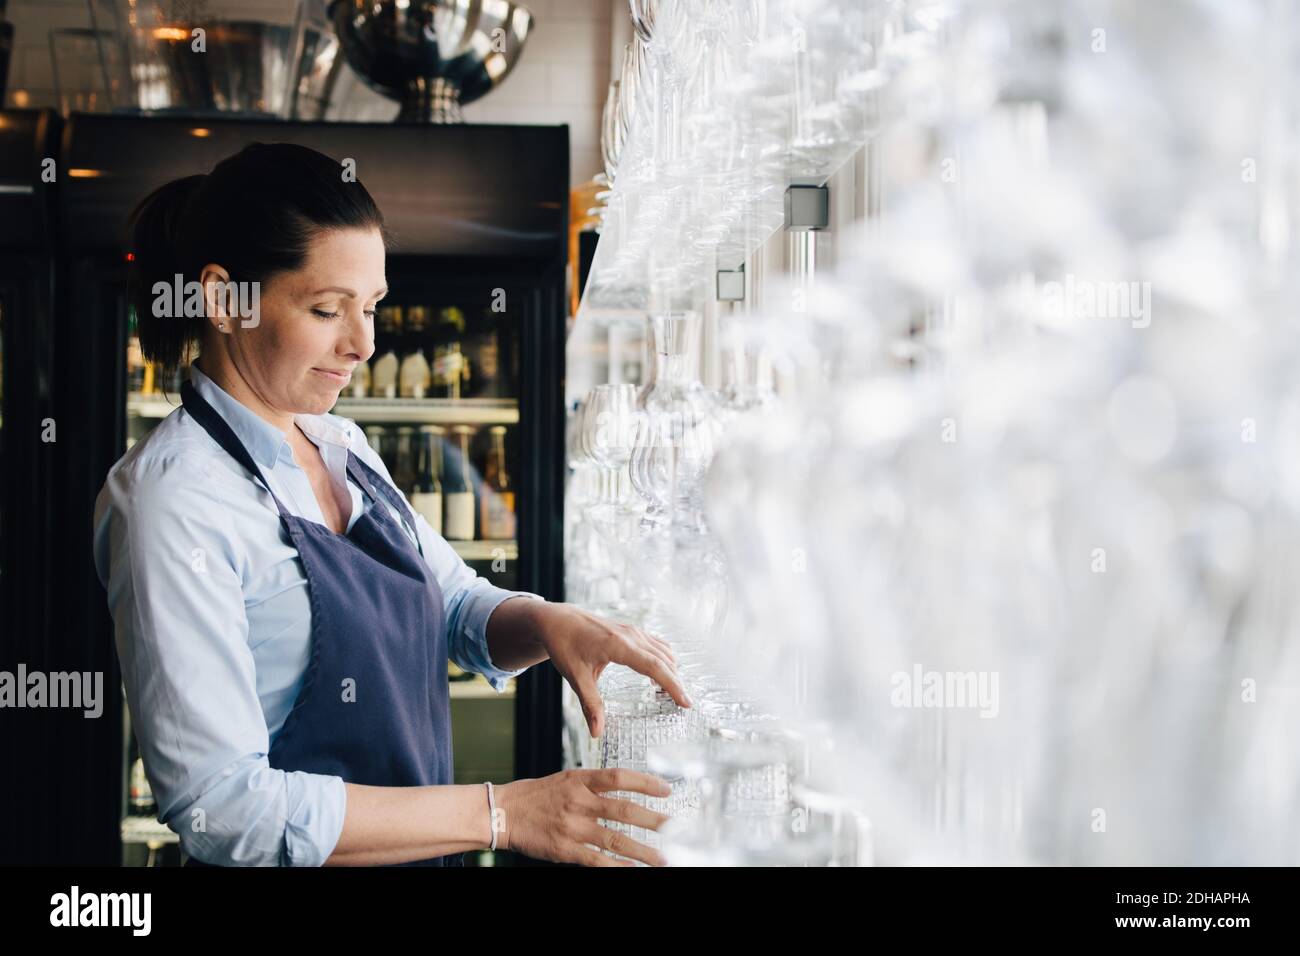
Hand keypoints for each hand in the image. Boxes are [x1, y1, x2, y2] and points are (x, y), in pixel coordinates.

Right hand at [494, 769, 673, 865]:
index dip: (645, 782)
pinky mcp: (565, 849)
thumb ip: (594, 784)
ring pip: (615, 839)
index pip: (619, 777)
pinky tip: (631, 869)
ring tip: (662, 858)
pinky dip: (616, 866)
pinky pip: (595, 859)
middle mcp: (579, 801)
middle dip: (653, 821)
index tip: (666, 789)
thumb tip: (625, 789)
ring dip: (642, 851)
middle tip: (675, 828)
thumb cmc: (537, 795)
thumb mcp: (566, 778)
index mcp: (580, 780)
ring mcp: (573, 826)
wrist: (504, 812)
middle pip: (624, 810)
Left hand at [533, 602, 691, 736]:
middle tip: (685, 706)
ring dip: (671, 671)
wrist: (559, 620)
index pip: (654, 667)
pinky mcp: (632, 631)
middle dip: (677, 683)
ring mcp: (633, 631)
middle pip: (664, 660)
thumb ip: (590, 704)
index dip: (672, 685)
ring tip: (670, 695)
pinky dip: (664, 661)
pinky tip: (657, 677)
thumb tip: (597, 732)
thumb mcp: (575, 676)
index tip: (686, 703)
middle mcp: (631, 635)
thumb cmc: (565, 645)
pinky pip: (656, 645)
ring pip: (664, 651)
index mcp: (618, 645)